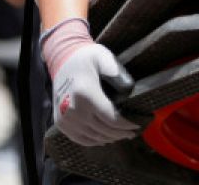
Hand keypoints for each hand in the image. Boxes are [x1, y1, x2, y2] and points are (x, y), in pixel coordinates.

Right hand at [42, 17, 137, 145]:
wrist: (62, 58)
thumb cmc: (86, 57)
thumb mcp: (103, 57)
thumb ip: (117, 73)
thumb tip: (128, 91)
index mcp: (85, 94)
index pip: (111, 118)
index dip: (126, 125)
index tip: (138, 125)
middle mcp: (73, 109)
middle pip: (103, 130)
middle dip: (120, 133)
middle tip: (132, 132)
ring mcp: (65, 118)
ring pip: (93, 137)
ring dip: (109, 138)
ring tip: (122, 135)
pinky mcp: (60, 122)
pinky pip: (80, 139)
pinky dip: (94, 141)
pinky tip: (105, 138)